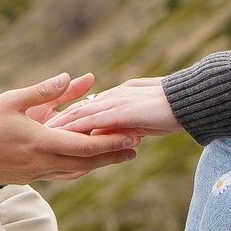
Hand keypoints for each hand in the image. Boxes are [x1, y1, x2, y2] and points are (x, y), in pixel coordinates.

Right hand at [0, 73, 138, 182]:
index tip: (131, 137)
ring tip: (118, 155)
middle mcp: (41, 162)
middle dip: (112, 156)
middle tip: (135, 149)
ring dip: (97, 163)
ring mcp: (35, 173)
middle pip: (86, 164)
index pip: (84, 146)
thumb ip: (45, 91)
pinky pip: (60, 173)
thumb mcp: (13, 100)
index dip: (110, 143)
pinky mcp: (28, 177)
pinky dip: (77, 167)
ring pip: (74, 171)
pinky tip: (86, 161)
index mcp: (39, 142)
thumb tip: (73, 77)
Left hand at [50, 76, 178, 140]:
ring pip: (83, 112)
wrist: (191, 101)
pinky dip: (79, 127)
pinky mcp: (123, 111)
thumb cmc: (174, 109)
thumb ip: (132, 124)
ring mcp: (118, 102)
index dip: (70, 115)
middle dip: (59, 119)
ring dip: (63, 123)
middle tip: (38, 129)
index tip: (52, 124)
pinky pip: (96, 120)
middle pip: (80, 107)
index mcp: (120, 96)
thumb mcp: (147, 119)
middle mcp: (115, 96)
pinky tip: (66, 135)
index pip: (89, 106)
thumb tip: (124, 135)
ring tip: (44, 133)